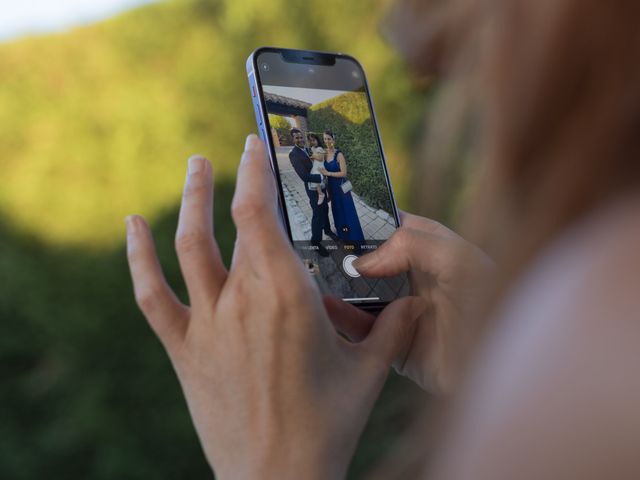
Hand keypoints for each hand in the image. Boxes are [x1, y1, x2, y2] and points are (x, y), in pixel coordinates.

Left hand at [125, 135, 425, 478]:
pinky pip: (151, 294)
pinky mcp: (184, 348)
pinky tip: (133, 224)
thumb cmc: (327, 425)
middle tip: (240, 151)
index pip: (265, 215)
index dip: (258, 172)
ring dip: (190, 199)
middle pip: (233, 222)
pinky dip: (138, 257)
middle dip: (236, 179)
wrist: (277, 478)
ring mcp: (208, 323)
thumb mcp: (370, 373)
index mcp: (289, 297)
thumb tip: (421, 303)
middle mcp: (243, 300)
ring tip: (194, 164)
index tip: (257, 145)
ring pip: (189, 245)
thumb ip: (394, 330)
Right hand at [324, 212, 494, 393]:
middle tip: (312, 245)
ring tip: (310, 274)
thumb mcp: (459, 261)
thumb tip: (363, 260)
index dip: (368, 218)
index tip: (335, 213)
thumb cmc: (492, 307)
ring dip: (338, 285)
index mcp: (435, 250)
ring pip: (361, 293)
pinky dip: (342, 318)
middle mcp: (416, 278)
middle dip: (344, 252)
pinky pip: (362, 329)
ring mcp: (404, 312)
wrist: (505, 371)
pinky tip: (325, 306)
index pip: (394, 225)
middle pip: (372, 259)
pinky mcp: (395, 345)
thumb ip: (411, 245)